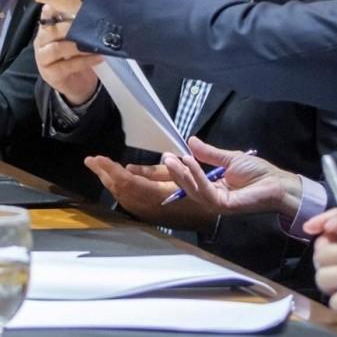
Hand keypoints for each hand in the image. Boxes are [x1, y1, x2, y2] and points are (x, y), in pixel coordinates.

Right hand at [34, 5, 101, 104]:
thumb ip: (80, 23)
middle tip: (91, 26)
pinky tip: (98, 57)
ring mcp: (43, 59)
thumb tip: (94, 6)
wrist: (78, 83)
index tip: (75, 2)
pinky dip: (84, 61)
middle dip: (72, 28)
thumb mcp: (79, 37)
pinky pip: (66, 66)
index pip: (48, 13)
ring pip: (57, 49)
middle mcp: (42, 41)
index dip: (58, 7)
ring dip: (78, 46)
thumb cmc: (78, 55)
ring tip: (95, 45)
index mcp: (47, 28)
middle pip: (52, 31)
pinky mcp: (51, 74)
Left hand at [85, 155, 217, 229]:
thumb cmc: (198, 189)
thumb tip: (129, 167)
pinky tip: (113, 180)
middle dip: (103, 173)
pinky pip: (125, 199)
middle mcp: (146, 205)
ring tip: (98, 166)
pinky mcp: (146, 213)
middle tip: (91, 160)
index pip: (126, 181)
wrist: (208, 215)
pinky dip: (117, 187)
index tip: (99, 158)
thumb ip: (154, 171)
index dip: (110, 169)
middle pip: (118, 189)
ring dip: (108, 180)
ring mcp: (145, 211)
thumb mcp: (180, 173)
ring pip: (120, 195)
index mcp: (155, 194)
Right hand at [163, 137, 302, 217]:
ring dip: (183, 174)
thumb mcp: (230, 158)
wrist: (277, 183)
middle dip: (176, 173)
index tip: (168, 156)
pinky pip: (205, 191)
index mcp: (214, 186)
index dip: (179, 169)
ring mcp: (217, 203)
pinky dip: (197, 177)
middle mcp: (212, 196)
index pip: (191, 180)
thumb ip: (209, 153)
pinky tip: (190, 163)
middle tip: (166, 157)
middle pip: (188, 187)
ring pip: (194, 190)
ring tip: (174, 160)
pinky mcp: (223, 205)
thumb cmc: (258, 172)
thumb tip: (191, 141)